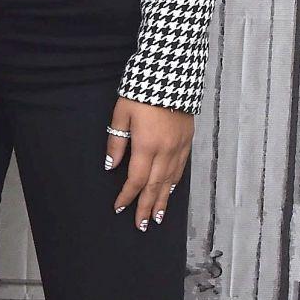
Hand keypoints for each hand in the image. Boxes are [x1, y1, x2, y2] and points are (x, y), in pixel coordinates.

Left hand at [104, 97, 192, 228]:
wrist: (171, 73)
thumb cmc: (141, 91)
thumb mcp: (121, 113)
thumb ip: (116, 142)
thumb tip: (112, 166)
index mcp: (147, 145)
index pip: (136, 180)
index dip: (127, 196)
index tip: (119, 208)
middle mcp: (166, 150)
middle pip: (155, 186)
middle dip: (146, 207)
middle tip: (141, 226)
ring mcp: (179, 146)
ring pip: (170, 181)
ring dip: (163, 201)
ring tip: (157, 218)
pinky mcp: (187, 140)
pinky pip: (180, 168)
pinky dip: (174, 184)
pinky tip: (169, 191)